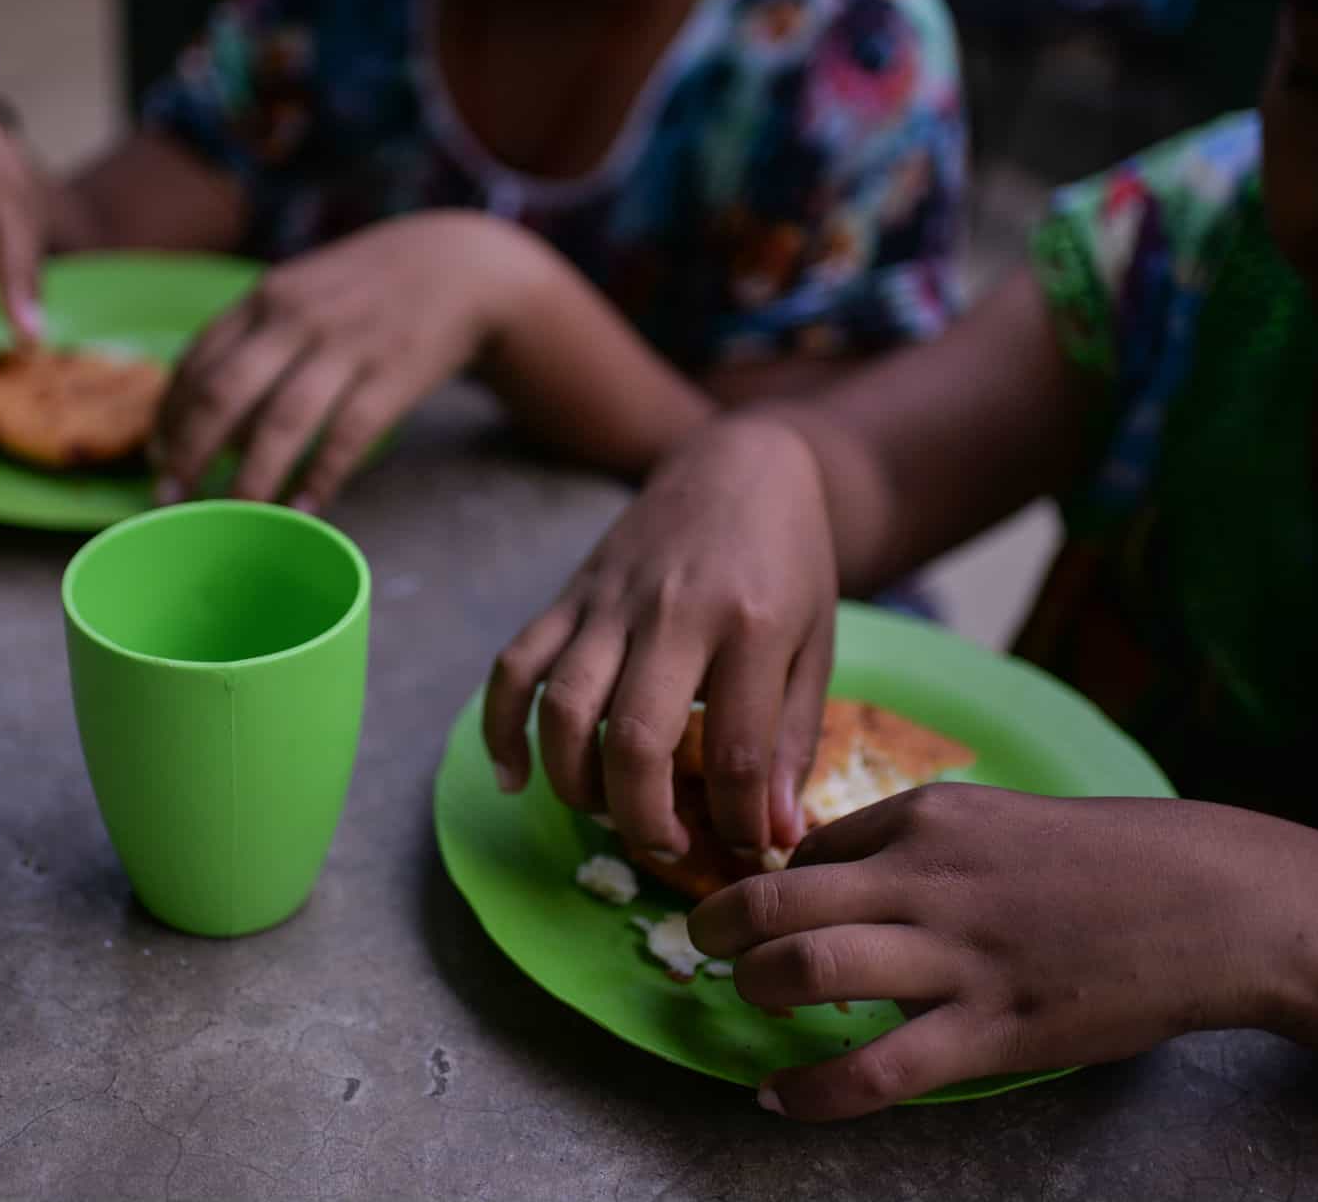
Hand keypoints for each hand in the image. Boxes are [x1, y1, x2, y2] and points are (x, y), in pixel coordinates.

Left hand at [151, 210, 549, 510]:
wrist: (460, 265)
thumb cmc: (368, 290)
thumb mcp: (303, 294)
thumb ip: (256, 344)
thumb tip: (216, 426)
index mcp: (266, 298)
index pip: (198, 362)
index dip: (171, 417)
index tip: (158, 460)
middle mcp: (297, 319)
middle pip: (224, 395)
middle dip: (191, 454)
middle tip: (173, 500)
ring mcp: (346, 347)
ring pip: (281, 423)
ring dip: (251, 479)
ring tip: (233, 518)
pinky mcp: (392, 377)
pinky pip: (346, 438)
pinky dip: (320, 478)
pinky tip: (302, 510)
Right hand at [482, 415, 838, 857]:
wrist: (740, 465)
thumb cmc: (788, 563)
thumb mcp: (816, 645)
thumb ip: (793, 739)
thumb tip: (773, 834)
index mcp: (751, 626)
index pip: (736, 752)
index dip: (741, 823)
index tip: (748, 851)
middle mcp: (672, 613)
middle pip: (635, 741)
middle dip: (645, 820)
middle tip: (667, 851)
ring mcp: (609, 602)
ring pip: (563, 709)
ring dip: (575, 785)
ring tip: (606, 814)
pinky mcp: (569, 595)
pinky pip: (514, 666)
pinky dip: (500, 728)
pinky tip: (514, 778)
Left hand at [689, 786, 1288, 1119]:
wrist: (1213, 903)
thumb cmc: (1108, 859)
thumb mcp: (1000, 819)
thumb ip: (919, 843)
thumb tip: (834, 874)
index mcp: (929, 816)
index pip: (809, 847)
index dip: (769, 883)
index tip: (756, 912)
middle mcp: (928, 877)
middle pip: (779, 897)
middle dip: (722, 926)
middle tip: (707, 946)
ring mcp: (958, 955)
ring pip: (810, 968)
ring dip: (757, 990)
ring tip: (748, 1004)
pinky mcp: (992, 1029)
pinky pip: (876, 1069)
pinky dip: (810, 1091)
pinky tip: (776, 1099)